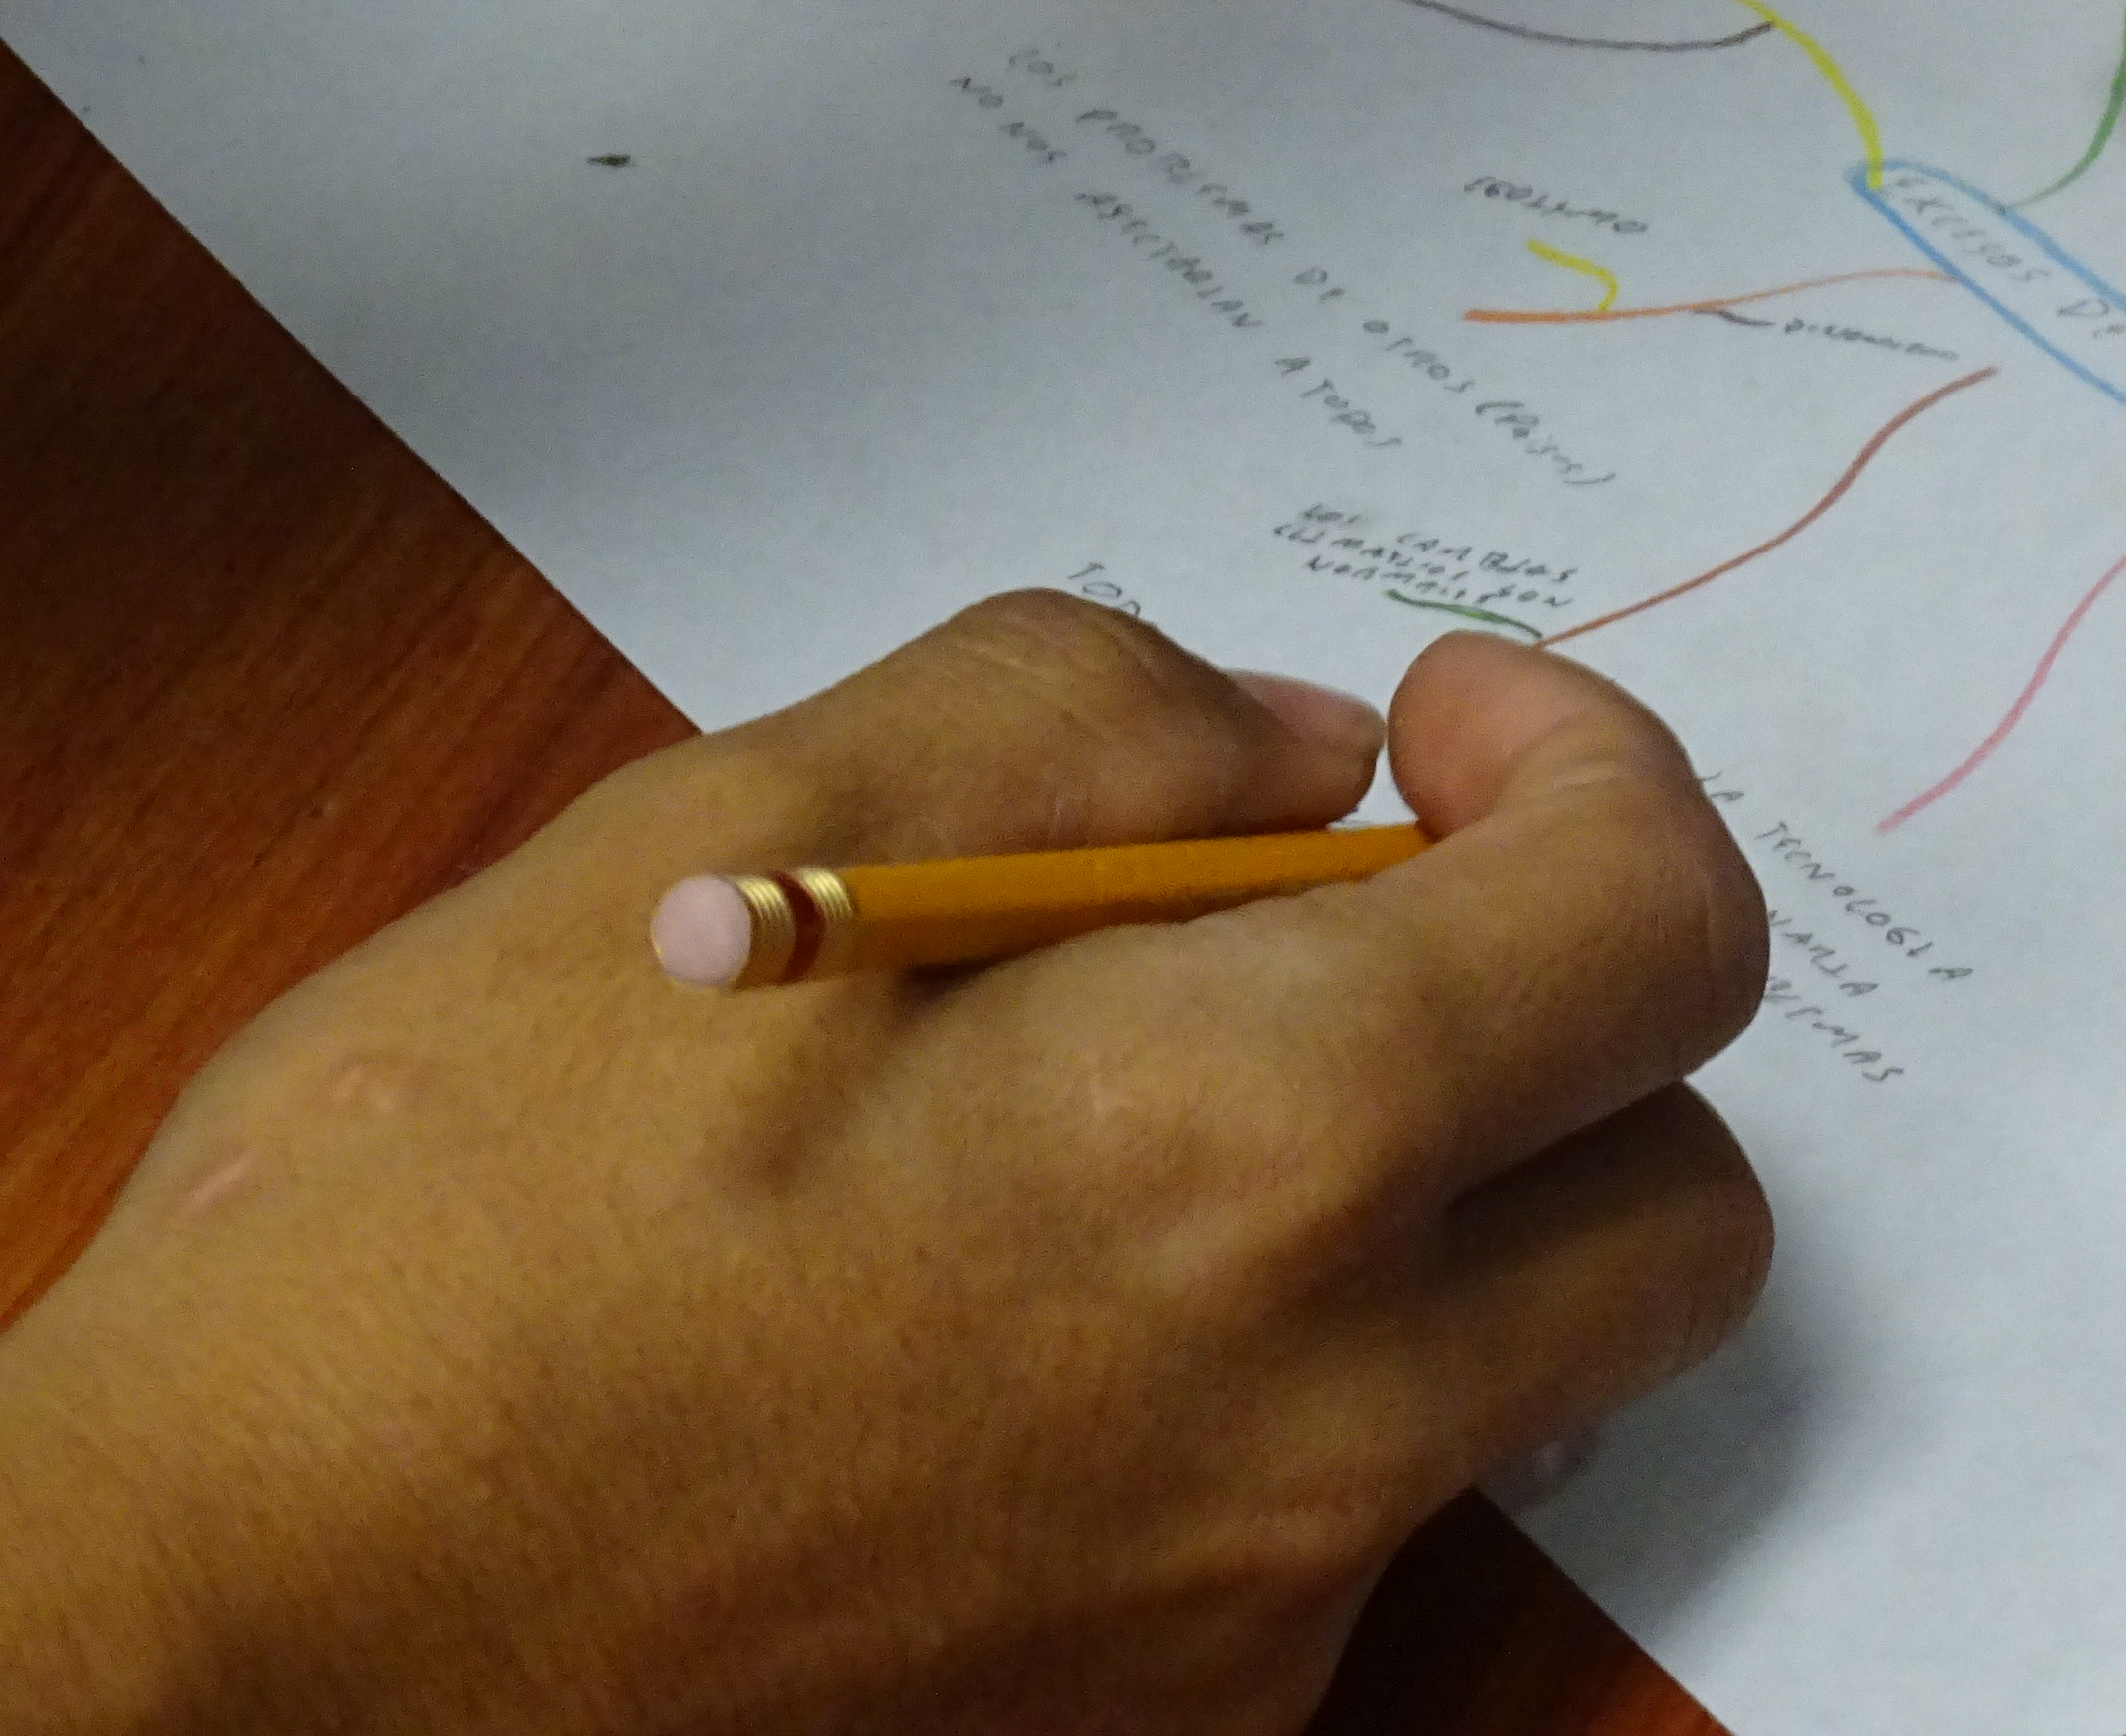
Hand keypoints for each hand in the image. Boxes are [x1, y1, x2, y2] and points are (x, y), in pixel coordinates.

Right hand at [0, 596, 1769, 1734]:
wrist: (210, 1673)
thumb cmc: (414, 1255)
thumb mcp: (720, 836)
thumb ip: (1069, 718)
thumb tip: (1288, 742)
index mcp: (1249, 1146)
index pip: (1663, 925)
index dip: (1598, 769)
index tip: (1452, 734)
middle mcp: (1319, 1417)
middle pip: (1683, 1196)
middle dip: (1583, 1024)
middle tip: (1377, 927)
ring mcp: (1255, 1616)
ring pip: (1518, 1372)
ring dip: (1435, 1208)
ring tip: (1151, 1123)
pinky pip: (1338, 1524)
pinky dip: (1278, 1383)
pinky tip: (1036, 1323)